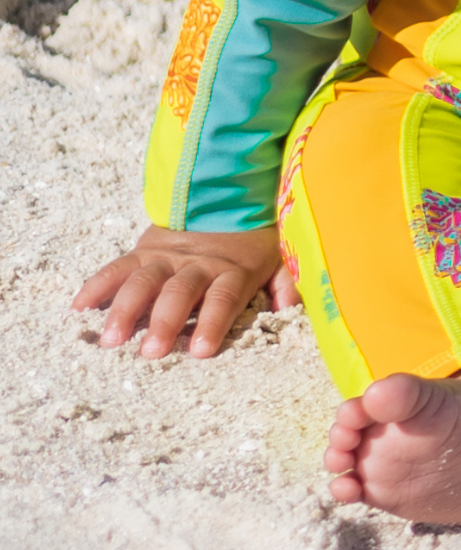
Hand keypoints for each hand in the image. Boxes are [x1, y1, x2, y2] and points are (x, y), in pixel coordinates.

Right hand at [74, 224, 292, 357]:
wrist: (227, 197)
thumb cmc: (253, 242)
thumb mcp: (279, 258)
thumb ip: (285, 283)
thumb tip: (292, 308)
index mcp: (232, 270)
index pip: (224, 297)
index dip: (213, 322)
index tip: (201, 351)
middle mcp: (197, 264)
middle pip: (179, 293)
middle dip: (164, 323)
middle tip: (150, 353)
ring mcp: (166, 257)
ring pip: (143, 282)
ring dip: (125, 311)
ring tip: (110, 340)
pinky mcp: (143, 251)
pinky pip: (117, 267)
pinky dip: (97, 285)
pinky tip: (79, 308)